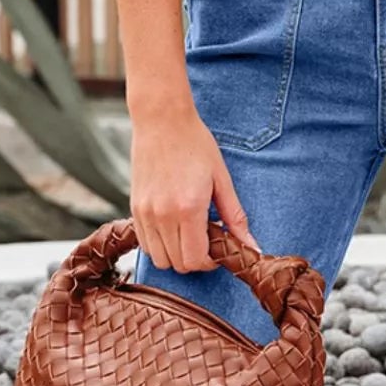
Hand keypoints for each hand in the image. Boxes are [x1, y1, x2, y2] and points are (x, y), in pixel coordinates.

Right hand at [129, 105, 259, 272]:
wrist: (162, 121)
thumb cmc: (195, 145)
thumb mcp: (222, 180)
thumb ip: (235, 218)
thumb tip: (251, 247)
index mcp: (188, 208)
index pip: (196, 260)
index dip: (210, 263)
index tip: (218, 250)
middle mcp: (163, 215)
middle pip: (178, 264)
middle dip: (196, 261)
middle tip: (206, 242)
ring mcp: (145, 213)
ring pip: (159, 259)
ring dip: (176, 255)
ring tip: (188, 234)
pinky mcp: (134, 208)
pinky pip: (145, 244)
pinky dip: (160, 245)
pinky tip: (173, 227)